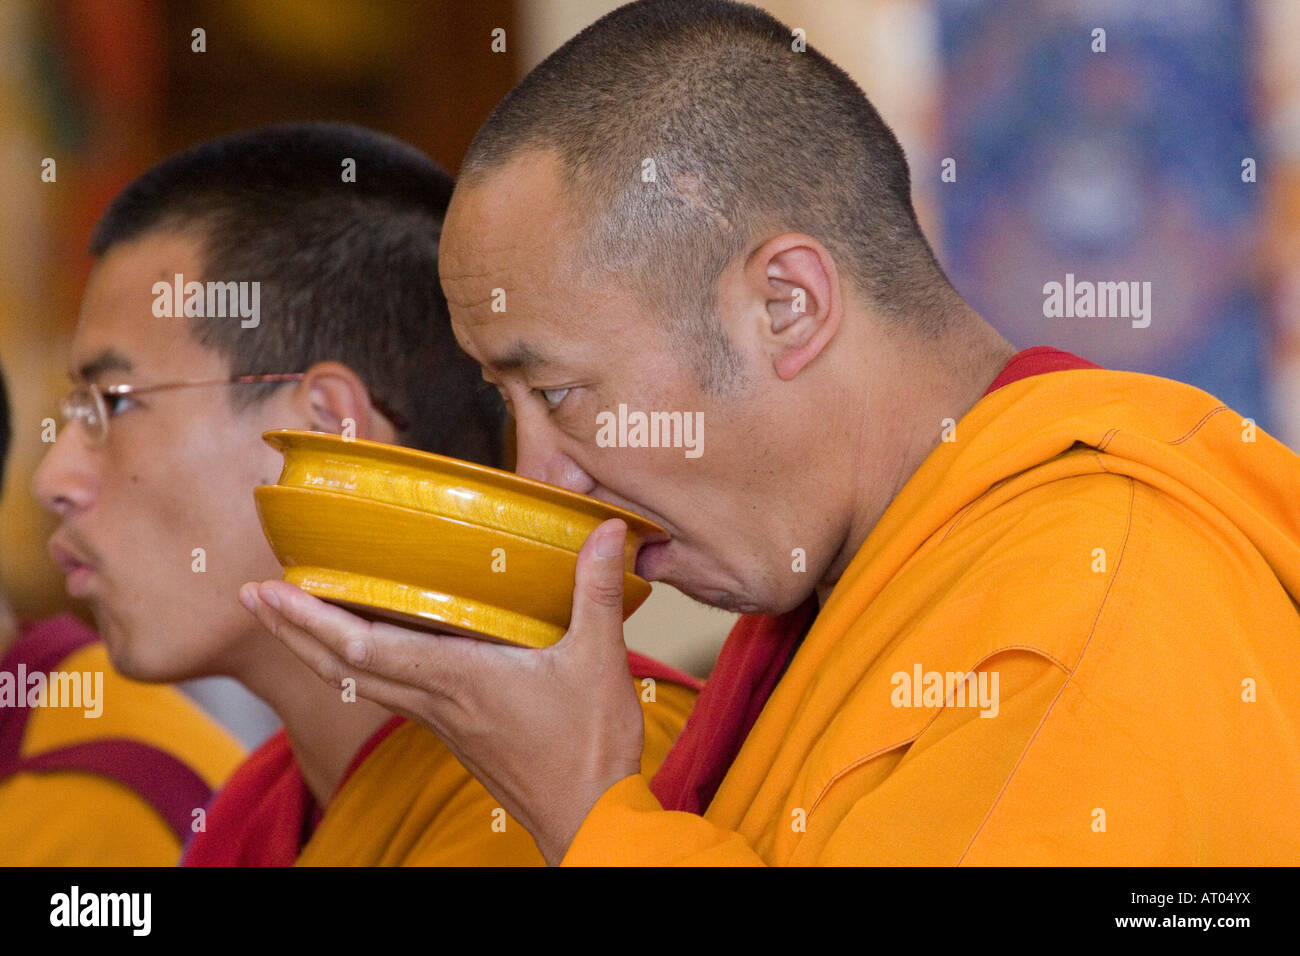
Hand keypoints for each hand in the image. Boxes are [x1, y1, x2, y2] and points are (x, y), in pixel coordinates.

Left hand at [239, 518, 644, 863]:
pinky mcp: (455, 731)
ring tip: (293, 617)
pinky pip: (390, 694)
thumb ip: (597, 590)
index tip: (269, 590)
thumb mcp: (599, 659)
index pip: (364, 646)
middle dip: (292, 630)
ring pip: (360, 683)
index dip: (309, 618)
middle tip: (253, 595)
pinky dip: (361, 667)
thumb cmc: (587, 748)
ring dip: (319, 649)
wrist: (588, 820)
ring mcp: (441, 720)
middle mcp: (436, 700)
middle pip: (342, 666)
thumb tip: (608, 530)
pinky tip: (368, 651)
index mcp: (458, 678)